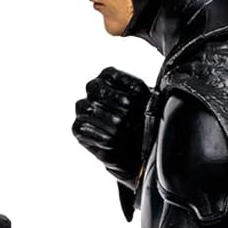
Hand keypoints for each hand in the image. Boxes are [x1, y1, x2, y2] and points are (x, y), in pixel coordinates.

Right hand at [73, 67, 148, 185]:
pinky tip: (114, 141)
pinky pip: (85, 129)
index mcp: (109, 76)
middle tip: (134, 119)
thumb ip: (146, 96)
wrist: (134, 150)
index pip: (114, 77)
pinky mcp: (78, 128)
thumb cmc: (140, 123)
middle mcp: (93, 88)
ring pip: (92, 111)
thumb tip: (149, 95)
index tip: (143, 103)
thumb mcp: (148, 106)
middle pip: (99, 92)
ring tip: (126, 132)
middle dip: (121, 108)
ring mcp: (83, 108)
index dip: (130, 91)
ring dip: (112, 124)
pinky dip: (103, 137)